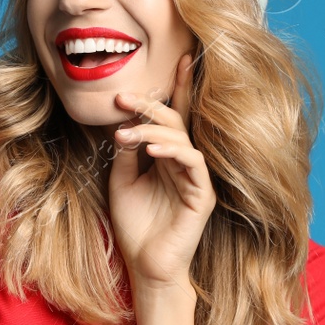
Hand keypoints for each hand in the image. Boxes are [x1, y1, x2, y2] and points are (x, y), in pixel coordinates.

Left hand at [109, 52, 215, 293]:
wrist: (146, 266)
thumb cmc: (136, 227)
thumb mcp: (122, 182)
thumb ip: (126, 153)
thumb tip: (125, 124)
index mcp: (168, 157)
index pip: (174, 117)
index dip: (179, 88)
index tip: (179, 58)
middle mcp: (185, 163)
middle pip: (175, 121)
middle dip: (148, 106)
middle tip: (122, 98)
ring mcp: (196, 177)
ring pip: (181, 137)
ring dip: (151, 130)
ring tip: (123, 134)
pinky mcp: (202, 194)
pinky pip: (192, 161)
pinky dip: (171, 150)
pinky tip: (150, 149)